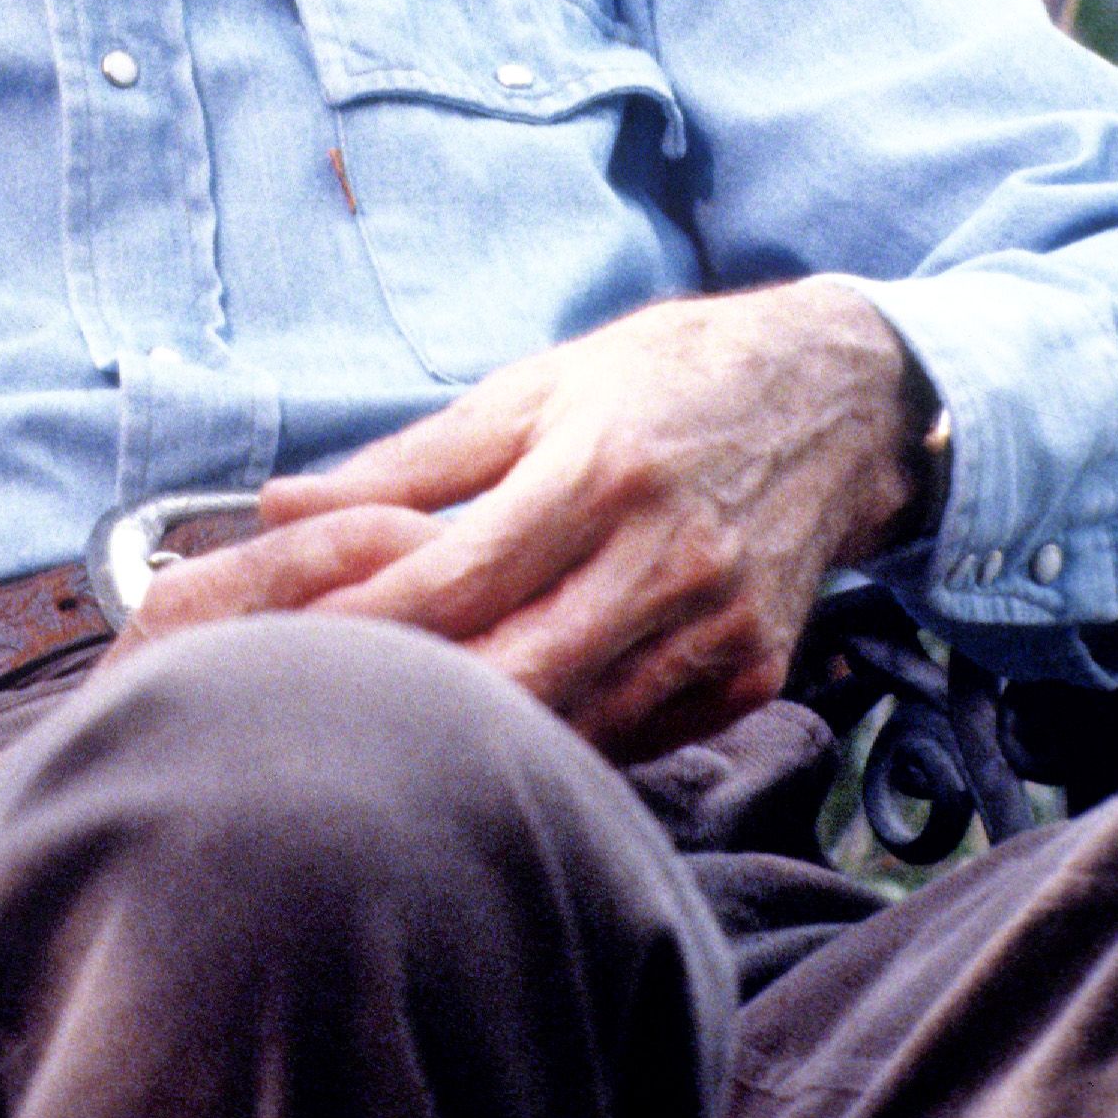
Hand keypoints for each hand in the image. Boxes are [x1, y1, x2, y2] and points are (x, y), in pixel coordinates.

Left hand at [251, 279, 924, 760]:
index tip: (283, 644)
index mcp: (598, 474)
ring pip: (577, 721)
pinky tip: (507, 733)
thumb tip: (280, 505)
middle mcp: (669, 560)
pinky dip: (567, 736)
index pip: (458, 580)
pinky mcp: (756, 674)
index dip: (364, 622)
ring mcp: (722, 628)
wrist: (838, 397)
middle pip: (514, 672)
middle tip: (325, 708)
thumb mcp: (531, 391)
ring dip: (486, 735)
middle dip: (415, 700)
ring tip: (396, 731)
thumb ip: (406, 462)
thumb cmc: (661, 380)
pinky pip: (638, 732)